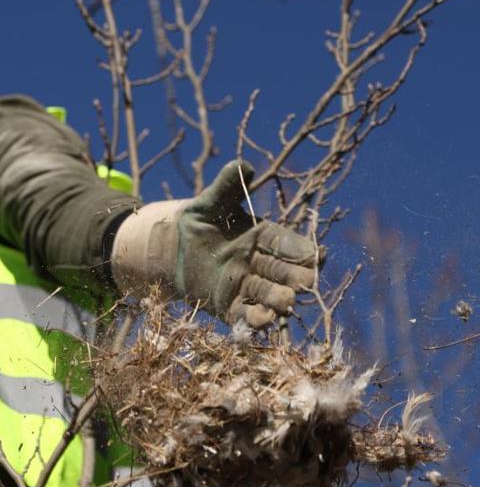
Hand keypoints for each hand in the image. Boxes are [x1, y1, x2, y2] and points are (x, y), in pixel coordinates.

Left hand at [176, 161, 317, 327]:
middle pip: (283, 271)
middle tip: (306, 281)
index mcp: (262, 236)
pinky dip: (254, 319)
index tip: (317, 255)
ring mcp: (245, 285)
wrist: (169, 249)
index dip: (302, 249)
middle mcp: (259, 262)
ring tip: (286, 302)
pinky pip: (245, 314)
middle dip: (295, 277)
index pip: (287, 243)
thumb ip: (226, 187)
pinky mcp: (228, 305)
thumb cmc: (195, 222)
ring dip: (278, 299)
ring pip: (268, 294)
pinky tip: (262, 322)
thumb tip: (242, 165)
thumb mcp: (208, 203)